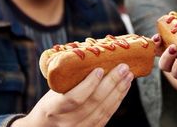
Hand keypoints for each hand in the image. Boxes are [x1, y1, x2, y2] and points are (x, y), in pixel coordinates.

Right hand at [12, 64, 133, 126]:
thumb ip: (69, 80)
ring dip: (118, 91)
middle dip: (111, 83)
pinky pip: (106, 116)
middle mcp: (66, 122)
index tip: (100, 69)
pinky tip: (123, 89)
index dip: (89, 84)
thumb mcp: (52, 92)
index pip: (74, 98)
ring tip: (128, 76)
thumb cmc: (49, 105)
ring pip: (103, 111)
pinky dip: (117, 101)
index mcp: (52, 108)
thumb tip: (91, 56)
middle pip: (93, 103)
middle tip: (123, 67)